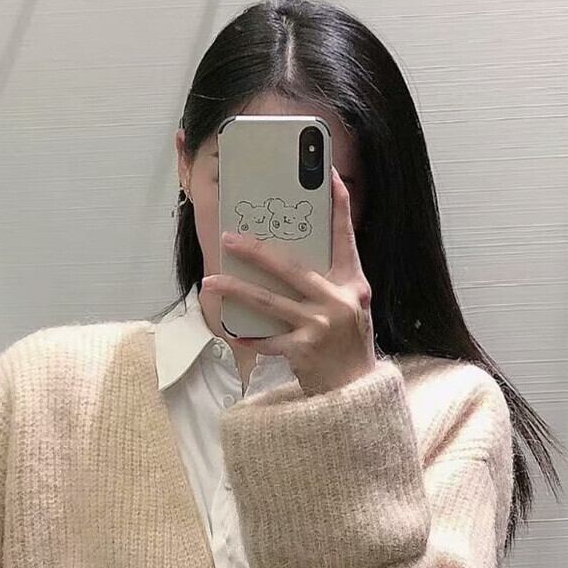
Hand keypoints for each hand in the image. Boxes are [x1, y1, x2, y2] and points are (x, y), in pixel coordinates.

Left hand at [202, 166, 377, 396]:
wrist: (355, 393)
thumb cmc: (348, 346)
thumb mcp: (350, 308)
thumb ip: (329, 282)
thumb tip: (287, 257)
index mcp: (353, 284)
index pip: (346, 237)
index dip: (339, 205)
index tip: (328, 174)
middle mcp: (339, 301)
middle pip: (292, 267)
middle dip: (256, 251)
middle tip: (229, 237)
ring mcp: (321, 326)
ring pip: (270, 301)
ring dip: (237, 289)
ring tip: (211, 281)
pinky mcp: (305, 350)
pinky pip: (268, 340)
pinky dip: (249, 337)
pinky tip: (231, 331)